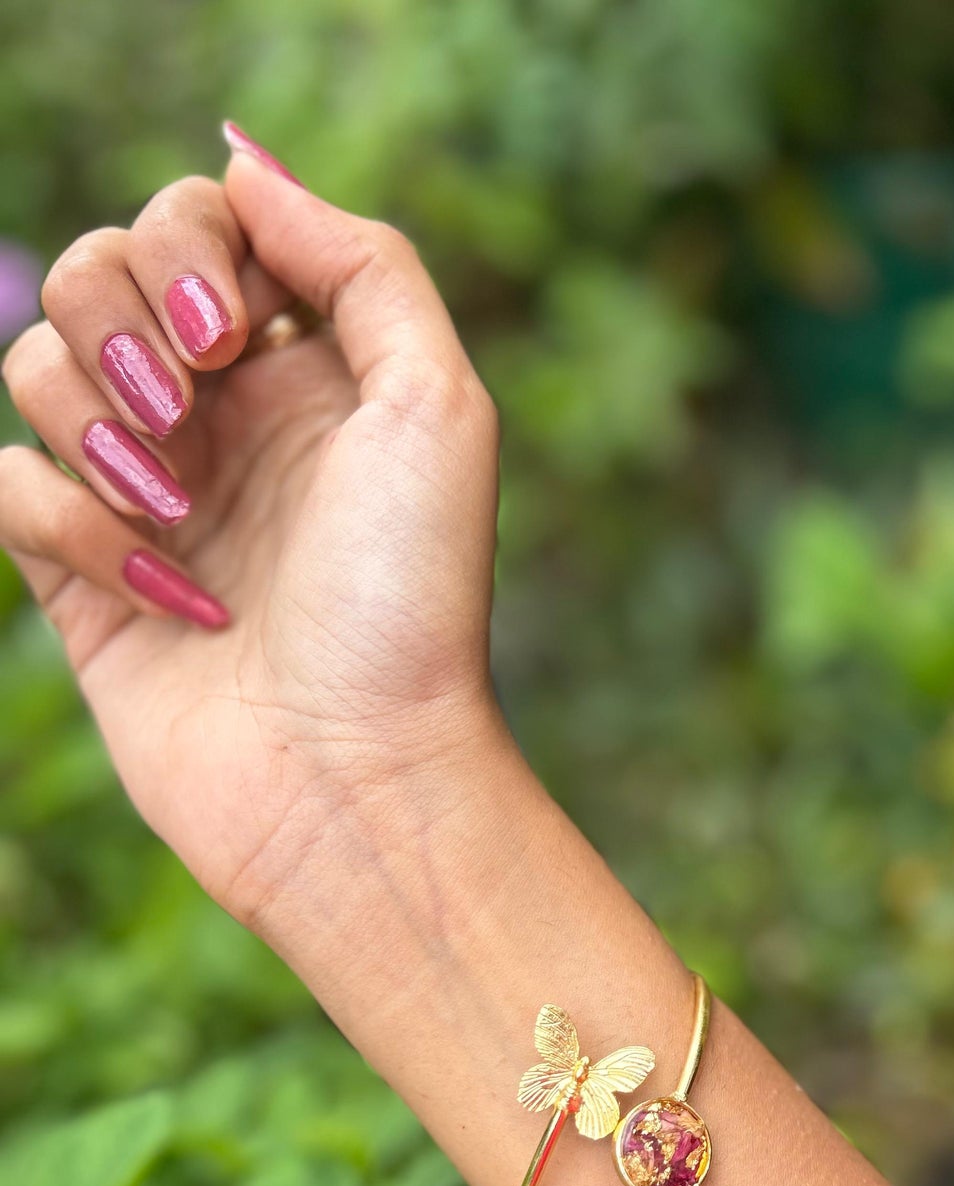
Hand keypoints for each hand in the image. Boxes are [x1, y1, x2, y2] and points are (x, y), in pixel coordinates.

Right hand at [0, 128, 500, 925]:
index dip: (190, 249)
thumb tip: (244, 161)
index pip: (197, 225)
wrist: (357, 781)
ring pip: (33, 363)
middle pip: (95, 270)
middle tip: (192, 409)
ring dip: (96, 419)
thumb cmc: (412, 607)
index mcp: (304, 367)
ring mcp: (142, 493)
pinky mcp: (78, 575)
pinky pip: (6, 482)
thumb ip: (362, 263)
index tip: (230, 337)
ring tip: (181, 512)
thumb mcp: (437, 409)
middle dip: (125, 321)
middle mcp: (218, 418)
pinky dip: (67, 521)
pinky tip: (161, 592)